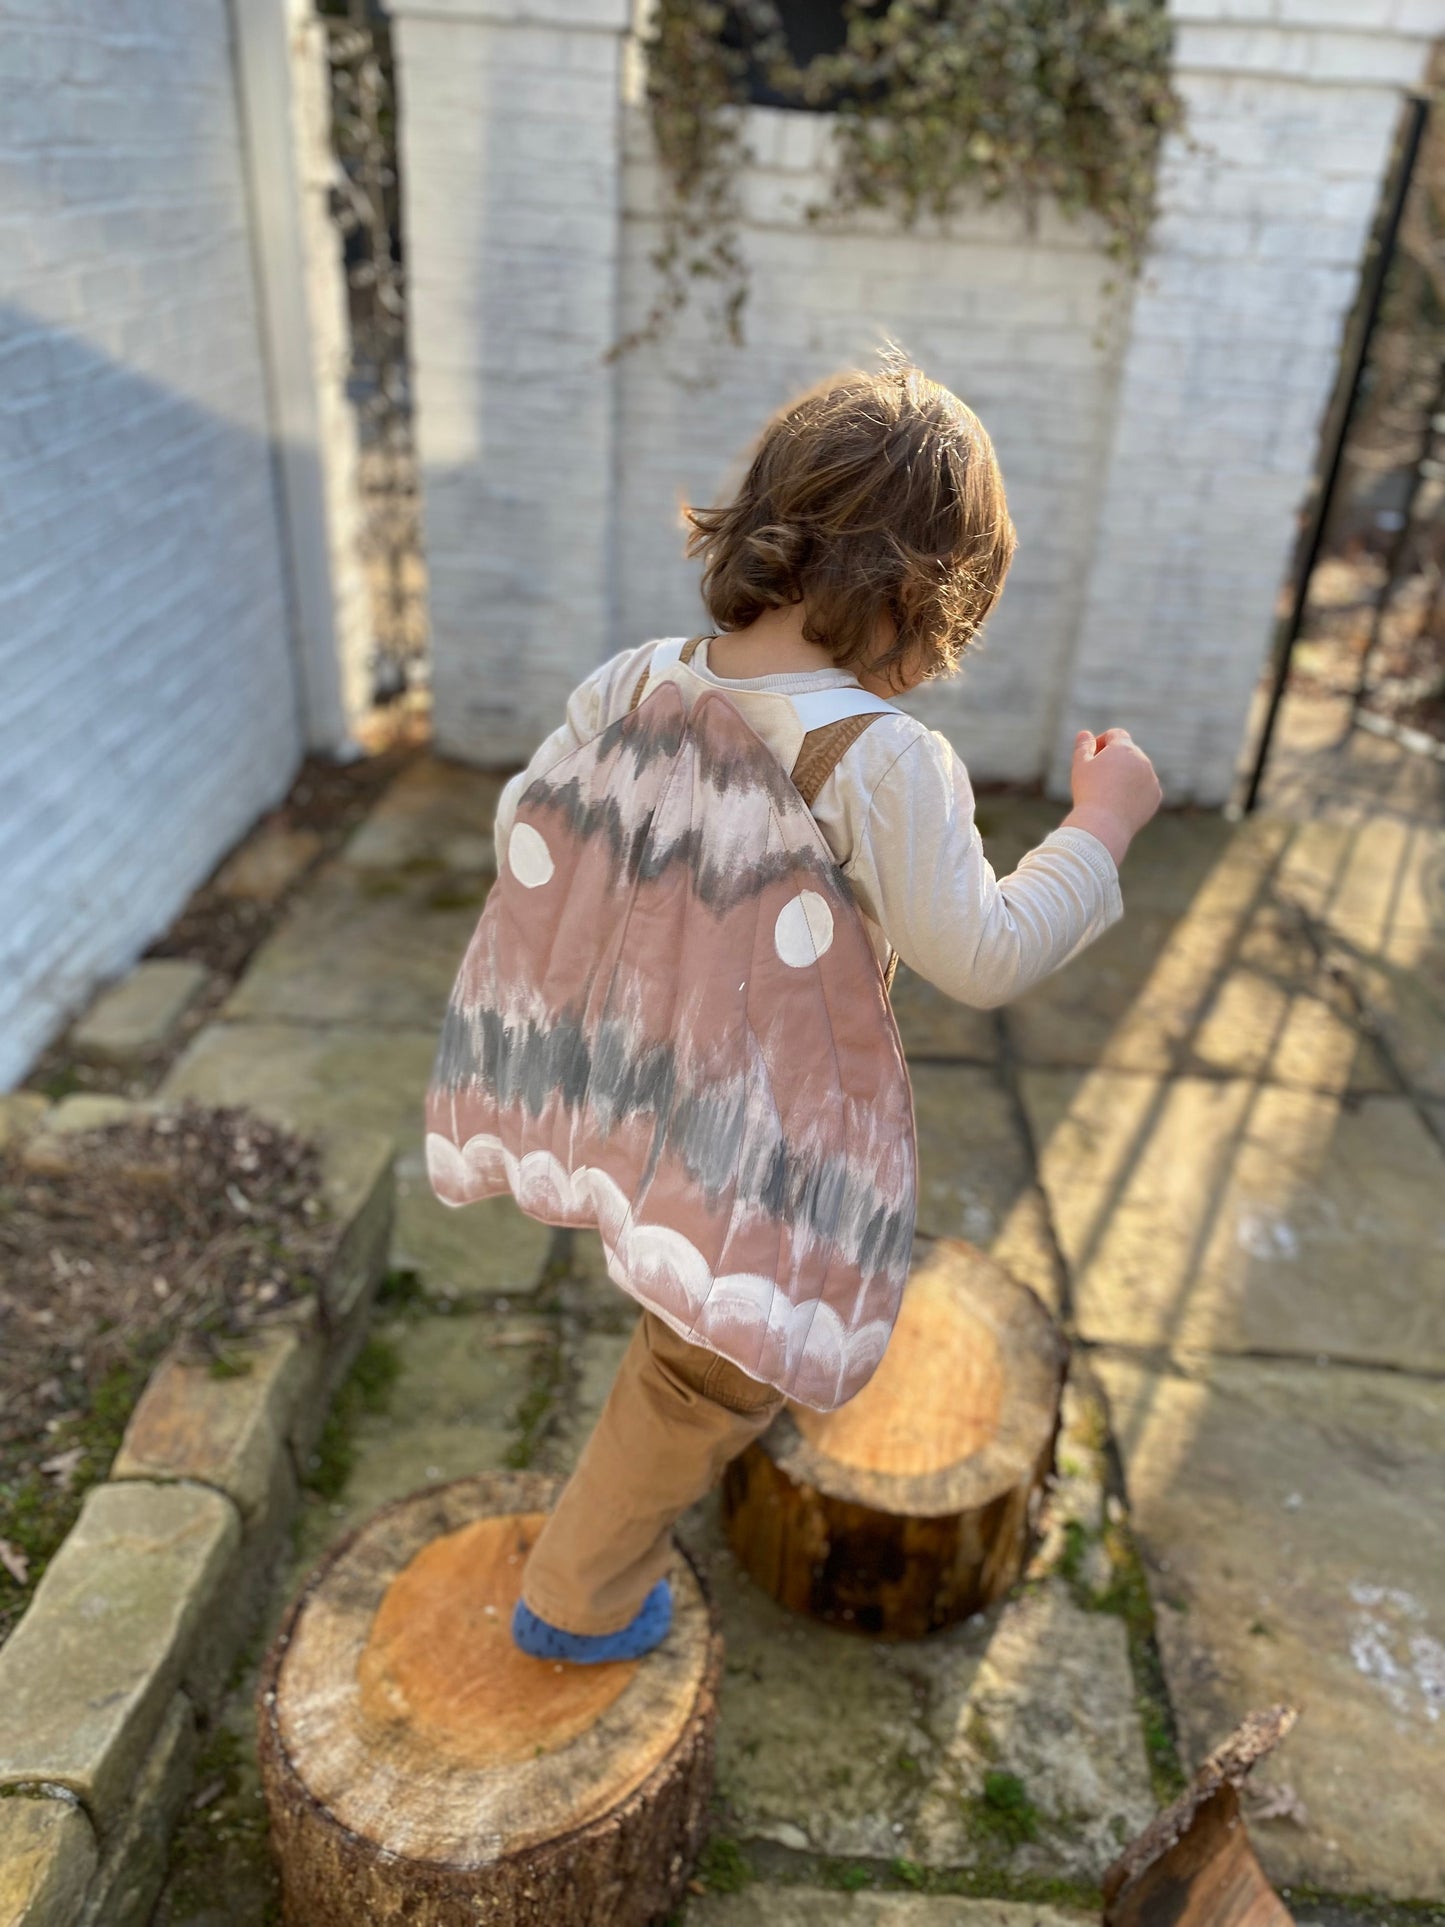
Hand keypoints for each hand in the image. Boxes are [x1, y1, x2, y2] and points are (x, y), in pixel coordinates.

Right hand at [1061, 728, 1162, 867]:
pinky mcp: (1155, 796)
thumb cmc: (1088, 792)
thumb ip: (1083, 746)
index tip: (1092, 756)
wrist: (1104, 824)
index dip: (1102, 742)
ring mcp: (1151, 778)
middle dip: (1114, 759)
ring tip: (1107, 792)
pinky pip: (1145, 789)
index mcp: (1124, 748)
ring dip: (1125, 775)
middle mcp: (1142, 760)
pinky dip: (1134, 792)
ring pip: (1137, 771)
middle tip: (1097, 777)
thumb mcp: (1080, 766)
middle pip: (1128, 752)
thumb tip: (1085, 734)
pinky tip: (1119, 803)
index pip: (1116, 735)